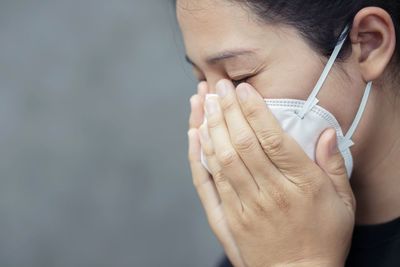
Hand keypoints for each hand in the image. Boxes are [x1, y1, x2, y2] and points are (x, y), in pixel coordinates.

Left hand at [198, 79, 355, 266]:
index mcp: (299, 185)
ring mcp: (244, 206)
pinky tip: (194, 134)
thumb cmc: (322, 237)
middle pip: (242, 144)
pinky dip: (198, 155)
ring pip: (221, 158)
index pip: (272, 139)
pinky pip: (207, 182)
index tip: (243, 89)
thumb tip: (325, 132)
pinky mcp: (227, 217)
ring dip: (209, 126)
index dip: (254, 110)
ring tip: (202, 101)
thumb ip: (333, 165)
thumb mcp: (342, 202)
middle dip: (227, 110)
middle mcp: (269, 193)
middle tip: (218, 87)